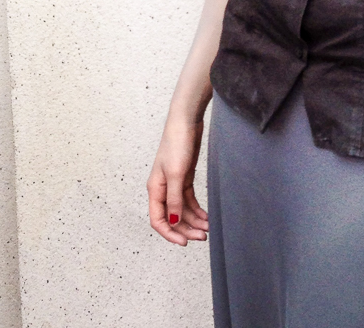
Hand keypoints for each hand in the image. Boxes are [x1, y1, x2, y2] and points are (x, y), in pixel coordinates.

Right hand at [147, 115, 209, 245]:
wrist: (186, 122)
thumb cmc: (177, 144)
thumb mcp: (176, 174)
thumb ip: (174, 200)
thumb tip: (173, 222)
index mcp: (155, 189)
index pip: (158, 220)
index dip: (170, 233)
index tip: (184, 242)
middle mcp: (162, 189)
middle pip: (172, 217)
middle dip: (186, 229)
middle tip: (202, 237)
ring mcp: (174, 183)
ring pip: (182, 210)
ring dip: (194, 220)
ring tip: (208, 229)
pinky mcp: (184, 177)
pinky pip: (188, 200)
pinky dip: (197, 209)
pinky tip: (206, 216)